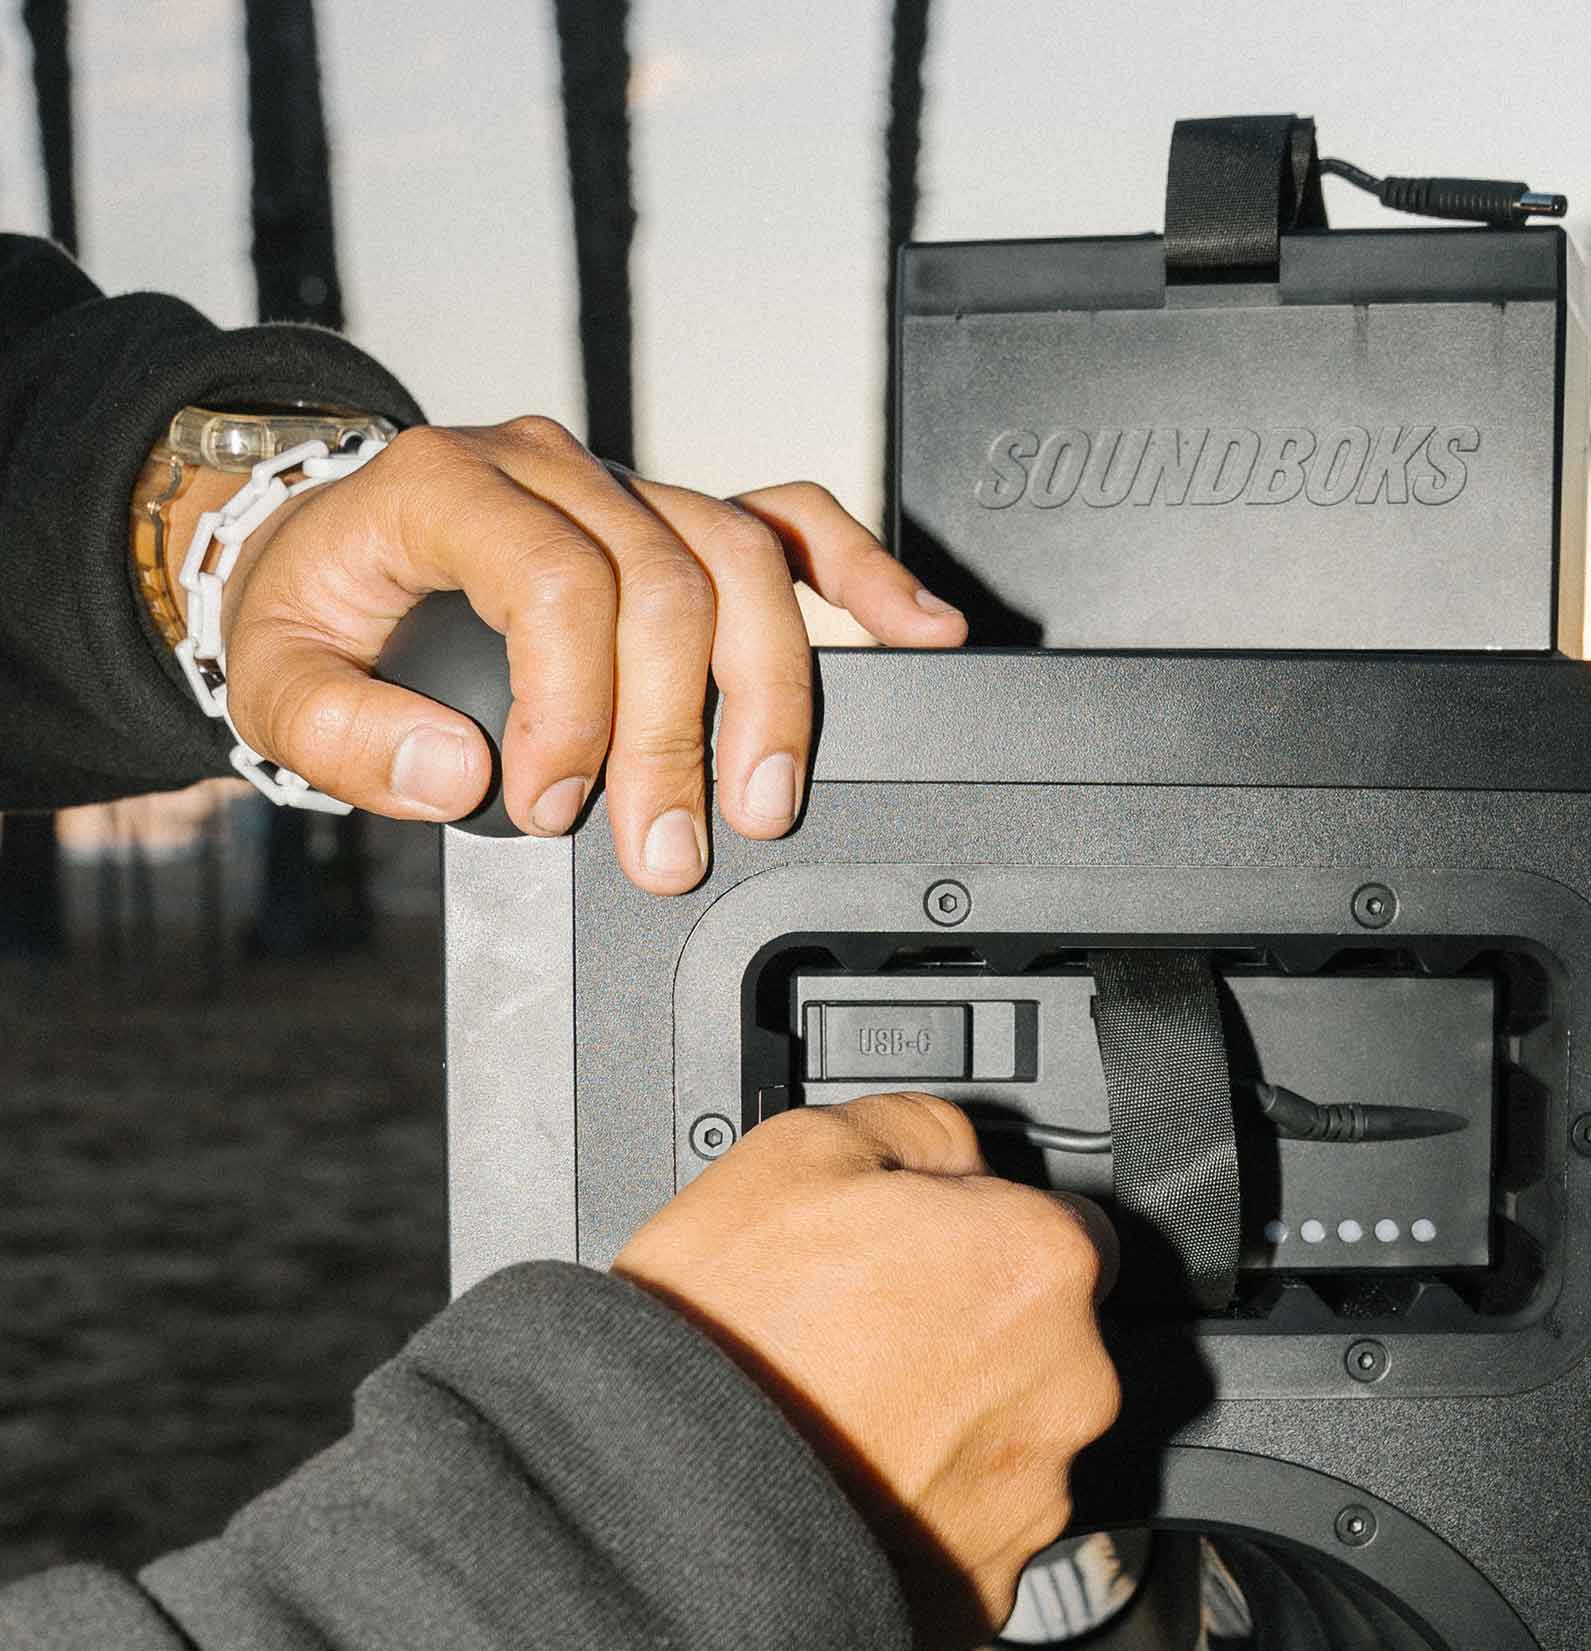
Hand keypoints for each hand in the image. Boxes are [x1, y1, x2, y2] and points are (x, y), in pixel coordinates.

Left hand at [203, 416, 967, 892]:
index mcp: (447, 486)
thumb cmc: (321, 613)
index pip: (555, 582)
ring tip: (766, 801)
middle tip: (667, 850)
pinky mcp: (684, 517)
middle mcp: (552, 469)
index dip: (572, 704)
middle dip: (677, 736)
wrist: (332, 549)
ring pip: (743, 560)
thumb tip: (455, 772)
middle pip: (666, 583)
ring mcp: (631, 486)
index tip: (549, 804)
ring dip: (772, 692)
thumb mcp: (278, 684)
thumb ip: (346, 736)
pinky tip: (921, 633)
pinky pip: (795, 521)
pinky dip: (865, 577)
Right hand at [612, 1096, 1122, 1650]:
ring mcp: (1037, 1491)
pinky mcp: (992, 1584)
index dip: (986, 1232)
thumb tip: (950, 1152)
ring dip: (954, 1423)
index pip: (1062, 1225)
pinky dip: (927, 1510)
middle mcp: (1068, 1382)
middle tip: (865, 1335)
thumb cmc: (723, 1343)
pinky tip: (851, 1485)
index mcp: (1037, 1263)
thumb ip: (912, 1132)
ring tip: (845, 1415)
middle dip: (974, 1332)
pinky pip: (976, 1530)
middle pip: (1044, 1338)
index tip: (928, 1253)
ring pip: (1014, 1436)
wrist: (663, 1508)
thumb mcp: (793, 1152)